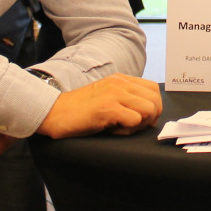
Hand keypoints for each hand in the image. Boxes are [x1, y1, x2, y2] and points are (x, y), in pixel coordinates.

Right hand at [37, 73, 161, 138]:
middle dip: (150, 118)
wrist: (54, 112)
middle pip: (155, 100)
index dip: (153, 107)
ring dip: (139, 125)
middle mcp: (120, 83)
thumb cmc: (80, 110)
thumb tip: (148, 113)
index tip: (142, 120)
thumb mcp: (107, 97)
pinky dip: (127, 130)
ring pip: (149, 109)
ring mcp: (114, 94)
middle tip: (133, 127)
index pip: (154, 89)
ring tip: (121, 128)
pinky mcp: (108, 108)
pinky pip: (135, 120)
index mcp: (121, 80)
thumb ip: (125, 99)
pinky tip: (113, 130)